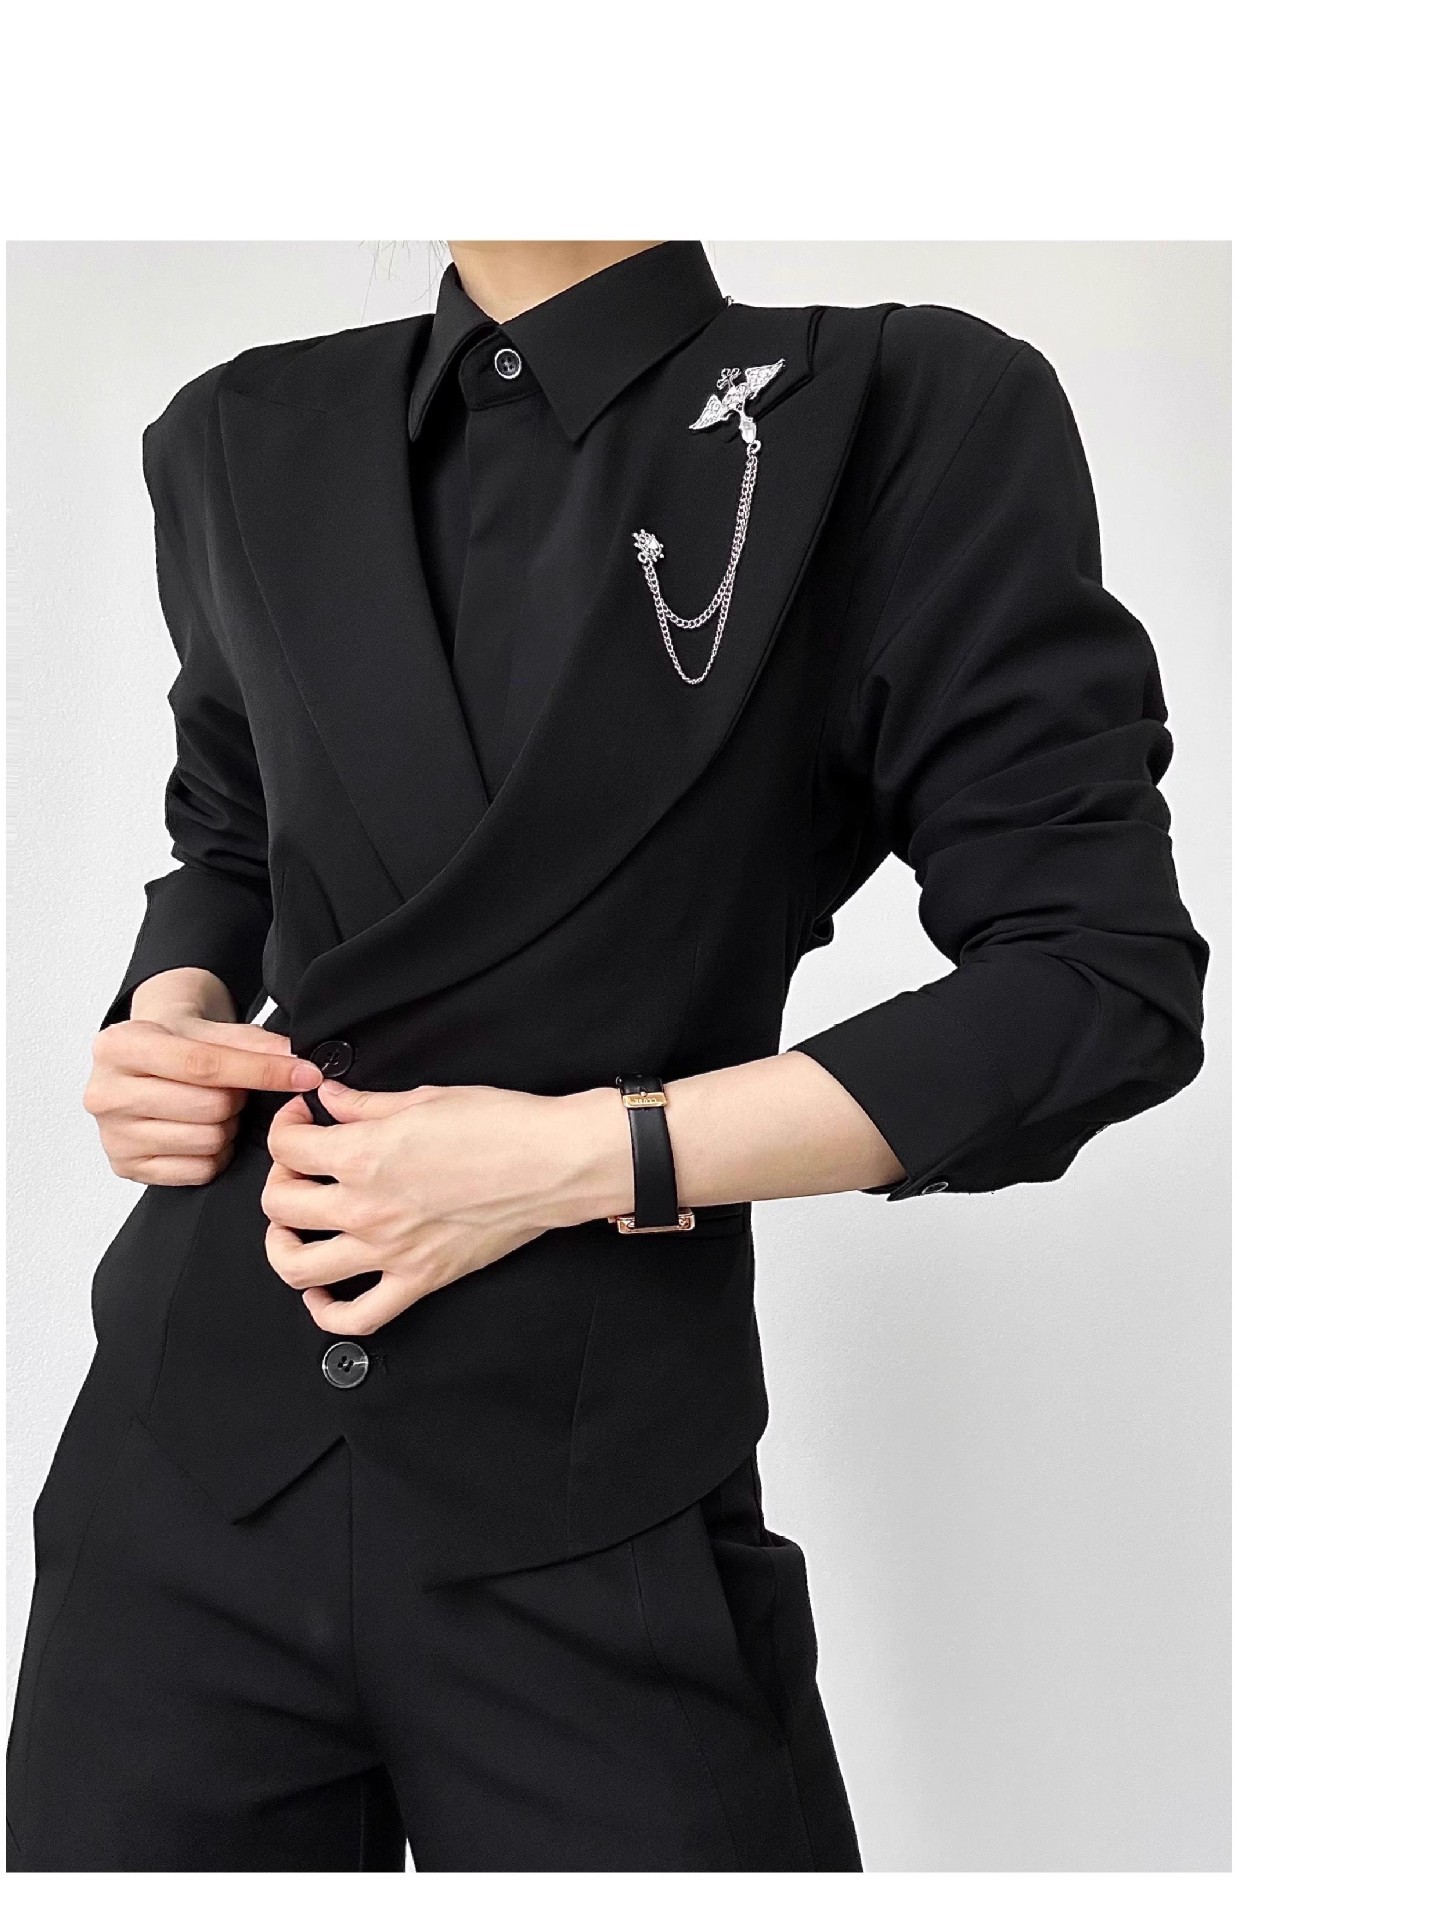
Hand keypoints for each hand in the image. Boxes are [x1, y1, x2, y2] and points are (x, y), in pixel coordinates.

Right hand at [84, 967, 322, 1185]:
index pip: (204, 1064)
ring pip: (207, 1140)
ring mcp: (112, 1135)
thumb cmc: (177, 1041)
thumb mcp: (211, 1027)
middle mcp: (105, 1093)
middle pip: (209, 1106)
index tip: (304, 1074)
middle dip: (238, 1098)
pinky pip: (197, 1170)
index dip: (262, 1071)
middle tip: (233, 1089)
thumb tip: (299, 1061)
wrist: (143, 1057)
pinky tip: (200, 1130)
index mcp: (119, 1046)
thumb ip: (255, 1043)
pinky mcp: (126, 1167)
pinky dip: (214, 1153)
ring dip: (228, 1126)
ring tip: (213, 1108)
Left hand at [261, 1079, 630, 1335]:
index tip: (304, 1120)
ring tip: (292, 1229)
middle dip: (280, 1178)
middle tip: (302, 1166)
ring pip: (298, 1267)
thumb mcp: (425, 1098)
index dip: (286, 1126)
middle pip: (279, 1205)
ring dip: (281, 1246)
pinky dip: (325, 1313)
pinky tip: (322, 1294)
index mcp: (363, 1155)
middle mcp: (366, 1208)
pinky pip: (356, 1316)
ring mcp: (389, 1251)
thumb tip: (333, 1099)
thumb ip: (366, 1104)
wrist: (554, 1163)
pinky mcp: (419, 1280)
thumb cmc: (502, 1126)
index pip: (286, 1147)